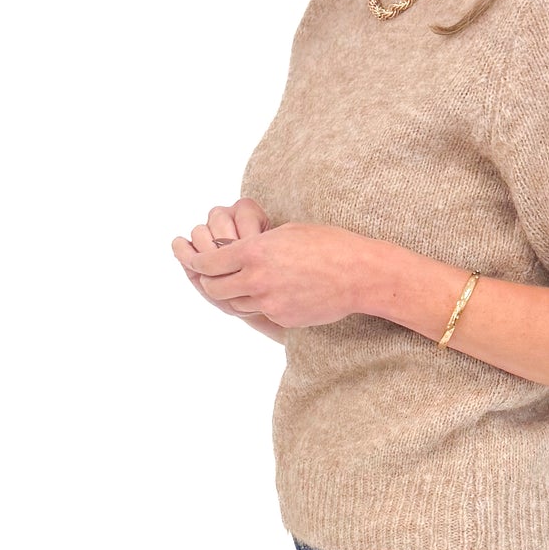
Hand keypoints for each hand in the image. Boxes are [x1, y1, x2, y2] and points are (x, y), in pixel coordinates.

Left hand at [170, 218, 375, 331]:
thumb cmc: (328, 244)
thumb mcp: (286, 232)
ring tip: (245, 282)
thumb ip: (258, 243)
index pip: (209, 262)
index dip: (195, 261)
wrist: (359, 274)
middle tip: (207, 276)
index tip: (189, 258)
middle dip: (208, 282)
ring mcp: (270, 302)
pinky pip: (262, 312)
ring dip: (235, 294)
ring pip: (237, 303)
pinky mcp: (283, 318)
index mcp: (255, 252)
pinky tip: (276, 291)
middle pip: (215, 288)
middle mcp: (257, 279)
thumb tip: (237, 249)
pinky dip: (262, 303)